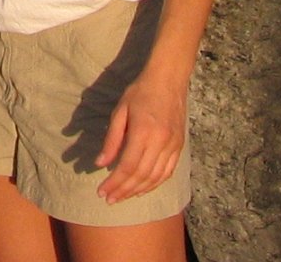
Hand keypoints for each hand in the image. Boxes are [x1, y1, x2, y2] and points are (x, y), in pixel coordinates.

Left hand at [97, 65, 187, 201]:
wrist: (168, 80)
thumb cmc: (140, 92)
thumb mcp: (120, 111)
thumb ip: (111, 140)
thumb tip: (100, 163)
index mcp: (143, 132)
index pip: (128, 166)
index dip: (115, 182)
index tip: (102, 191)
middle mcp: (160, 142)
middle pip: (141, 176)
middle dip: (124, 191)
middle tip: (110, 200)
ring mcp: (173, 146)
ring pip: (155, 177)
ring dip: (138, 190)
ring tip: (123, 197)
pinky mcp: (179, 147)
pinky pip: (168, 172)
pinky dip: (155, 184)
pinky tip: (142, 189)